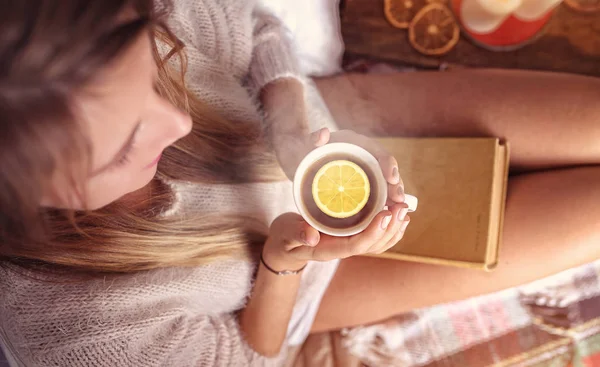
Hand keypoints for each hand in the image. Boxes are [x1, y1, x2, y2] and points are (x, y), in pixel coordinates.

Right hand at [262, 203, 410, 270]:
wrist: (285, 244)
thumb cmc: (284, 238)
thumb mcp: (285, 234)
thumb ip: (296, 234)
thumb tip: (312, 236)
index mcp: (329, 249)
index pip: (356, 245)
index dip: (372, 231)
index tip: (384, 214)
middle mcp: (343, 249)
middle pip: (373, 245)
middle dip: (390, 227)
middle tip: (402, 207)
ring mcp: (348, 245)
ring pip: (378, 243)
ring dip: (394, 227)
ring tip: (404, 209)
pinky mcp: (351, 238)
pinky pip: (376, 237)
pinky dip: (390, 227)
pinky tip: (398, 215)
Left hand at [273, 128, 405, 205]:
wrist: (296, 155)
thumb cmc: (300, 149)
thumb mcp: (304, 144)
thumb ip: (312, 138)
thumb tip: (323, 133)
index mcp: (355, 143)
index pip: (377, 152)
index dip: (388, 164)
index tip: (391, 178)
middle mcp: (363, 155)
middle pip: (386, 170)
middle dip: (396, 185)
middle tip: (399, 202)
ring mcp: (362, 170)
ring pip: (384, 183)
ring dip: (393, 196)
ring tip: (398, 211)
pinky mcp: (358, 183)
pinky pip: (375, 192)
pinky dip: (382, 203)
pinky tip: (386, 216)